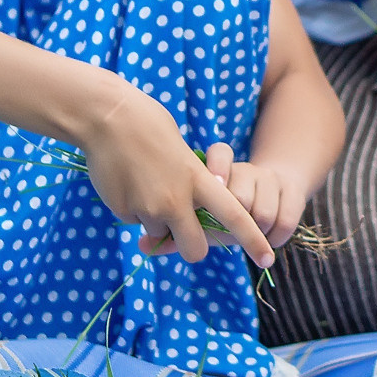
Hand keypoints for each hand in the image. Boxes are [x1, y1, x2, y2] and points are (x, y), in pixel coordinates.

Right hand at [77, 76, 273, 267]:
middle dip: (191, 248)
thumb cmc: (151, 128)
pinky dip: (133, 209)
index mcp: (200, 181)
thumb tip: (189, 217)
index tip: (268, 258)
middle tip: (182, 233)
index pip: (235, 217)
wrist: (109, 118)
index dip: (253, 240)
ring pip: (158, 234)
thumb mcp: (184, 156)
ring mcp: (149, 209)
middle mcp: (177, 201)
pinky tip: (127, 181)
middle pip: (195, 249)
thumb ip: (193, 186)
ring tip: (145, 184)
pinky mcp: (124, 212)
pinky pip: (134, 222)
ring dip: (155, 221)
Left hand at [202, 142, 309, 248]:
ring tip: (252, 237)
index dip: (218, 168)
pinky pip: (285, 222)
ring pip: (264, 215)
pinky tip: (269, 238)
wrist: (269, 197)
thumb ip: (200, 220)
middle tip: (233, 233)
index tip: (216, 183)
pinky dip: (275, 239)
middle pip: (241, 199)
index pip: (220, 154)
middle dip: (236, 225)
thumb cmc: (228, 213)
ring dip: (257, 236)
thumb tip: (202, 233)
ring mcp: (271, 177)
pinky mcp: (292, 190)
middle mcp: (246, 169)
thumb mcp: (209, 213)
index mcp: (219, 168)